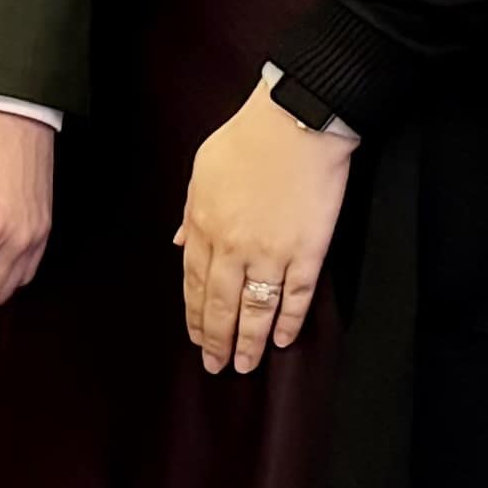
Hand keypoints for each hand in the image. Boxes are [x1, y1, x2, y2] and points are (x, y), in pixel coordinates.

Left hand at [173, 75, 354, 373]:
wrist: (296, 121)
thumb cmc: (248, 139)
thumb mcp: (202, 170)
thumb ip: (191, 210)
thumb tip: (180, 240)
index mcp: (203, 226)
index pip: (195, 283)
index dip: (196, 316)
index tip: (197, 338)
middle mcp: (232, 246)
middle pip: (220, 305)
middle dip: (217, 340)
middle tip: (217, 366)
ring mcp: (271, 252)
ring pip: (255, 309)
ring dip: (248, 342)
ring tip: (246, 365)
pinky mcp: (307, 251)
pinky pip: (295, 296)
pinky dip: (288, 321)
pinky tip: (281, 339)